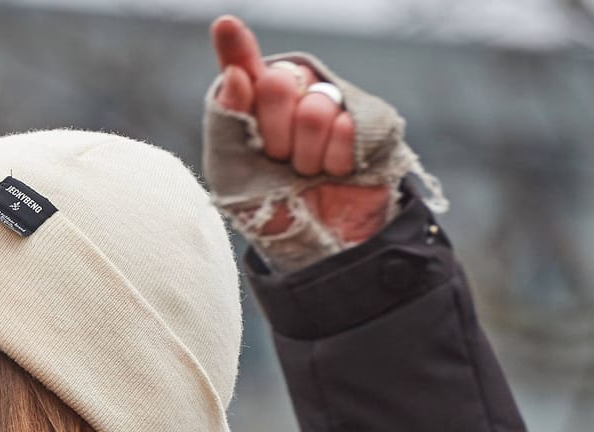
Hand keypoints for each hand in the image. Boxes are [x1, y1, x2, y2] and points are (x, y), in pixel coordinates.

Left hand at [210, 15, 391, 245]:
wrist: (317, 242)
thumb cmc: (269, 206)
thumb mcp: (231, 171)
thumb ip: (226, 121)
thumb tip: (235, 76)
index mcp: (254, 102)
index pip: (243, 65)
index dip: (236, 47)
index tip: (225, 27)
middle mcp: (295, 94)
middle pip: (279, 83)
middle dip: (274, 133)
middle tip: (279, 159)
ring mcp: (333, 104)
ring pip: (315, 108)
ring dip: (306, 154)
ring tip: (307, 171)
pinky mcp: (368, 121)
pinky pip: (348, 127)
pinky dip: (335, 160)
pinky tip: (335, 172)